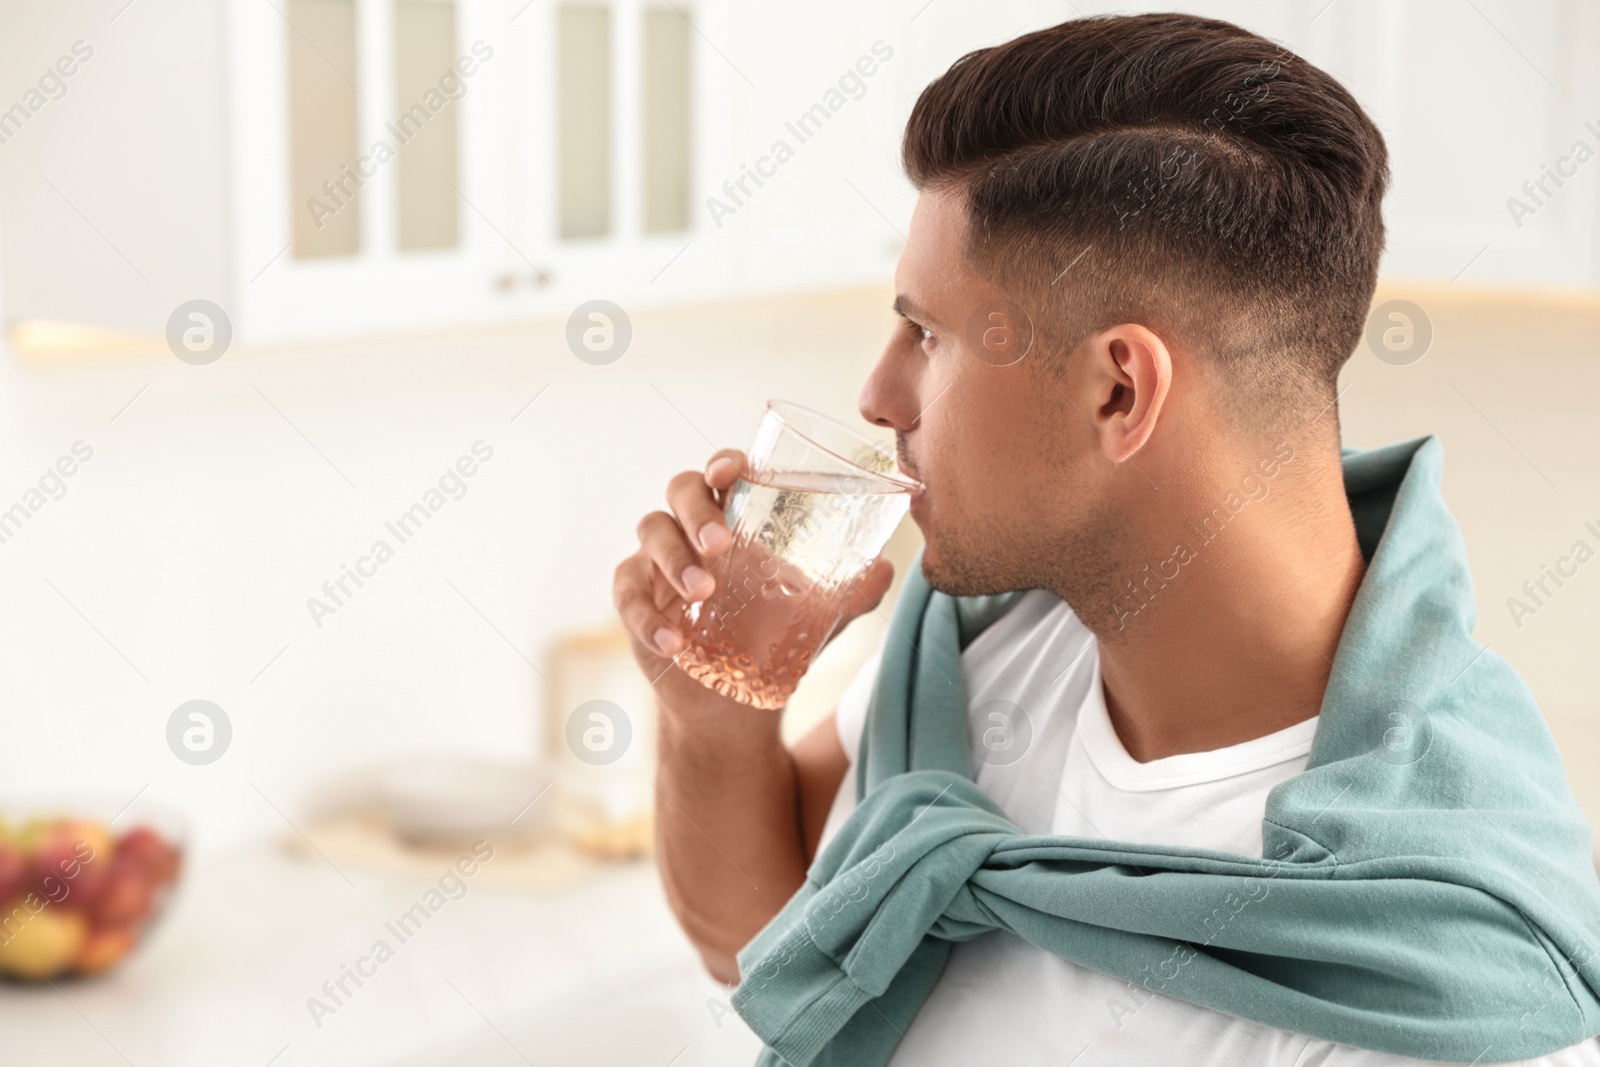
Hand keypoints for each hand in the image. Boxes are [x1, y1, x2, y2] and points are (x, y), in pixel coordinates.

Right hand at [613, 450, 894, 709]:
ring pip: (650, 532)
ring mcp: (657, 560)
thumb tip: (886, 571)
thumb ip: (850, 594)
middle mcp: (692, 526)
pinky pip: (627, 595)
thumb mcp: (817, 618)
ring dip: (674, 558)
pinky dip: (646, 617)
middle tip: (720, 543)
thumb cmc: (775, 637)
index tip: (733, 473)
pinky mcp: (635, 599)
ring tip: (703, 590)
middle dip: (697, 510)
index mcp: (737, 515)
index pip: (725, 471)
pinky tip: (672, 642)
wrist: (734, 702)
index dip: (725, 463)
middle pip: (681, 490)